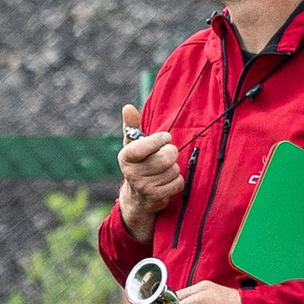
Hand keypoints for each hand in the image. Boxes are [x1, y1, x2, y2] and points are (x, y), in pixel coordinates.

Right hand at [117, 103, 184, 243]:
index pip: (145, 145)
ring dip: (173, 168)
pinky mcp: (156, 197)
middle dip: (170, 153)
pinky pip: (177, 182)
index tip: (166, 137)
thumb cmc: (139, 163)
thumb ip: (132, 125)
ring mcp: (144, 186)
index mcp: (125, 156)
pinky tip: (167, 181)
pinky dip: (176, 181)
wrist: (137, 196)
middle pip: (165, 158)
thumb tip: (128, 107)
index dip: (158, 140)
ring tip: (164, 169)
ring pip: (173, 170)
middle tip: (167, 153)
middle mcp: (131, 172)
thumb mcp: (133, 145)